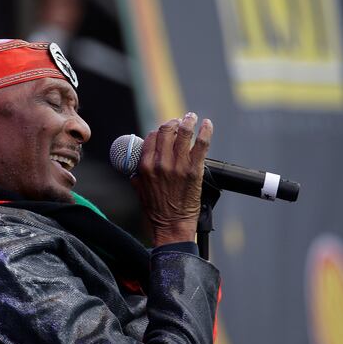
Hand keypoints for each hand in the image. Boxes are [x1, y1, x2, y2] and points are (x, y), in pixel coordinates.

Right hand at [131, 112, 212, 246]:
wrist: (172, 226)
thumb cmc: (156, 212)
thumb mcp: (139, 191)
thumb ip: (137, 176)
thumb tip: (136, 168)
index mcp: (145, 166)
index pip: (152, 137)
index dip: (159, 131)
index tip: (166, 131)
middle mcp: (161, 163)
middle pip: (166, 131)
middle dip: (173, 122)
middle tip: (179, 120)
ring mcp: (178, 166)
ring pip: (183, 133)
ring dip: (188, 121)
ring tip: (191, 117)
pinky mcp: (194, 170)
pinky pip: (201, 144)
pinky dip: (205, 131)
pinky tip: (206, 124)